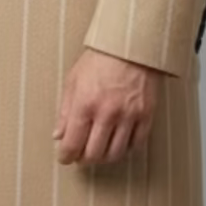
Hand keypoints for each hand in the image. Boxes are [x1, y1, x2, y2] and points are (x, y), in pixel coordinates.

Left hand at [53, 48, 162, 166]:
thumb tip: (58, 135)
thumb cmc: (100, 59)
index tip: (65, 157)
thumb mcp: (73, 80)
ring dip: (104, 157)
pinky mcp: (146, 114)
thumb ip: (64, 111)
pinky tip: (119, 143)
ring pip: (115, 153)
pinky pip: (136, 144)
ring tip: (99, 151)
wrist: (130, 45)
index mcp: (85, 104)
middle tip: (81, 156)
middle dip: (84, 159)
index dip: (66, 156)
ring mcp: (128, 115)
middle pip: (94, 154)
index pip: (72, 144)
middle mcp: (107, 113)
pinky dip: (126, 149)